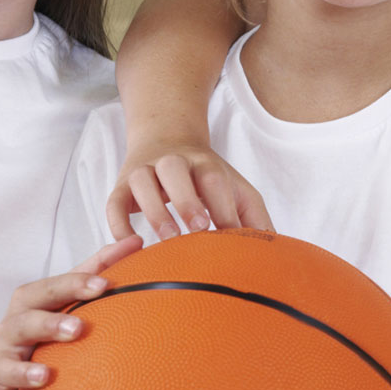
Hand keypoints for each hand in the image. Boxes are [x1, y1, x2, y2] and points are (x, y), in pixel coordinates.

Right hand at [0, 237, 141, 389]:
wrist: (18, 358)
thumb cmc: (50, 319)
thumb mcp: (70, 294)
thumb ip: (99, 267)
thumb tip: (136, 240)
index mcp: (30, 302)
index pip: (49, 288)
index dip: (74, 284)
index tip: (104, 285)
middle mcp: (11, 330)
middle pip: (23, 322)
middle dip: (49, 324)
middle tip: (78, 329)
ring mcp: (1, 362)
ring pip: (4, 364)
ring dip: (23, 370)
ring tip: (46, 375)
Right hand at [108, 142, 273, 242]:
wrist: (165, 137)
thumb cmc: (206, 175)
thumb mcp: (234, 188)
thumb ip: (253, 217)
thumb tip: (276, 252)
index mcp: (204, 163)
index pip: (214, 178)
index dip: (222, 205)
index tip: (231, 233)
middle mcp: (172, 162)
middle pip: (176, 170)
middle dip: (187, 199)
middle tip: (199, 228)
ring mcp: (144, 171)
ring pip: (142, 181)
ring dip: (154, 208)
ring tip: (168, 238)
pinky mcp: (120, 186)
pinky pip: (113, 202)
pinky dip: (118, 222)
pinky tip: (129, 243)